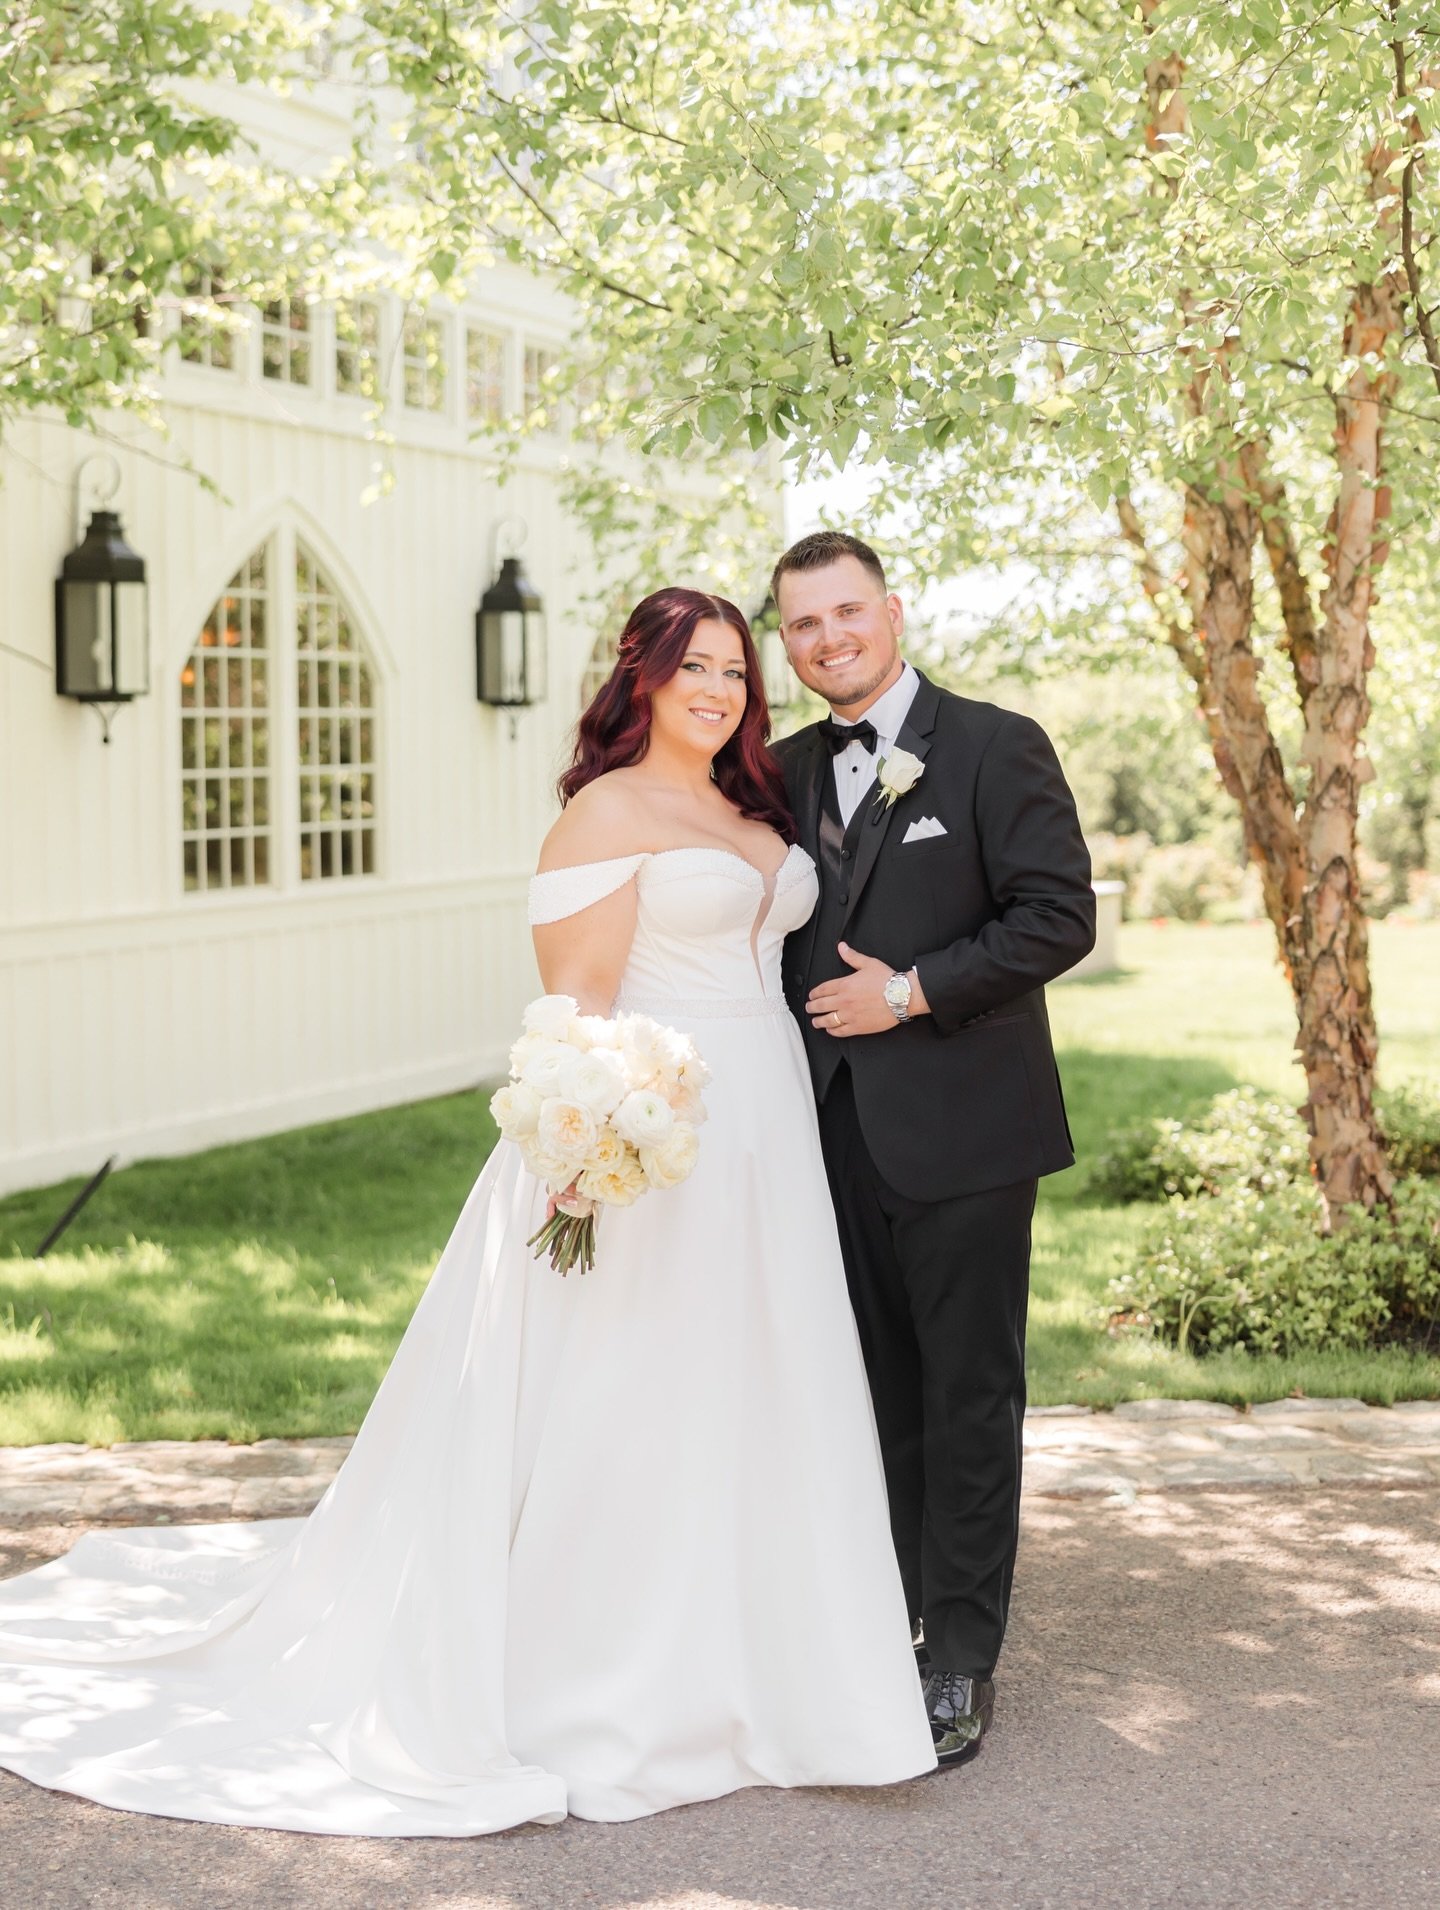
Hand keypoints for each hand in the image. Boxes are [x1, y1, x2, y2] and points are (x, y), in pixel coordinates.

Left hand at [807, 944, 927, 1037]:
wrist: (901, 996)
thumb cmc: (887, 980)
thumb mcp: (869, 963)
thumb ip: (852, 956)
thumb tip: (842, 947)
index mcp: (845, 985)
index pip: (822, 990)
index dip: (814, 993)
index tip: (811, 995)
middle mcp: (844, 1001)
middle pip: (820, 1005)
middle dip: (812, 1007)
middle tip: (809, 1008)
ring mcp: (850, 1015)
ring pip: (828, 1020)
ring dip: (818, 1021)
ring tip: (816, 1021)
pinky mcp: (858, 1026)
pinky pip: (840, 1031)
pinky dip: (832, 1031)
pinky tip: (830, 1030)